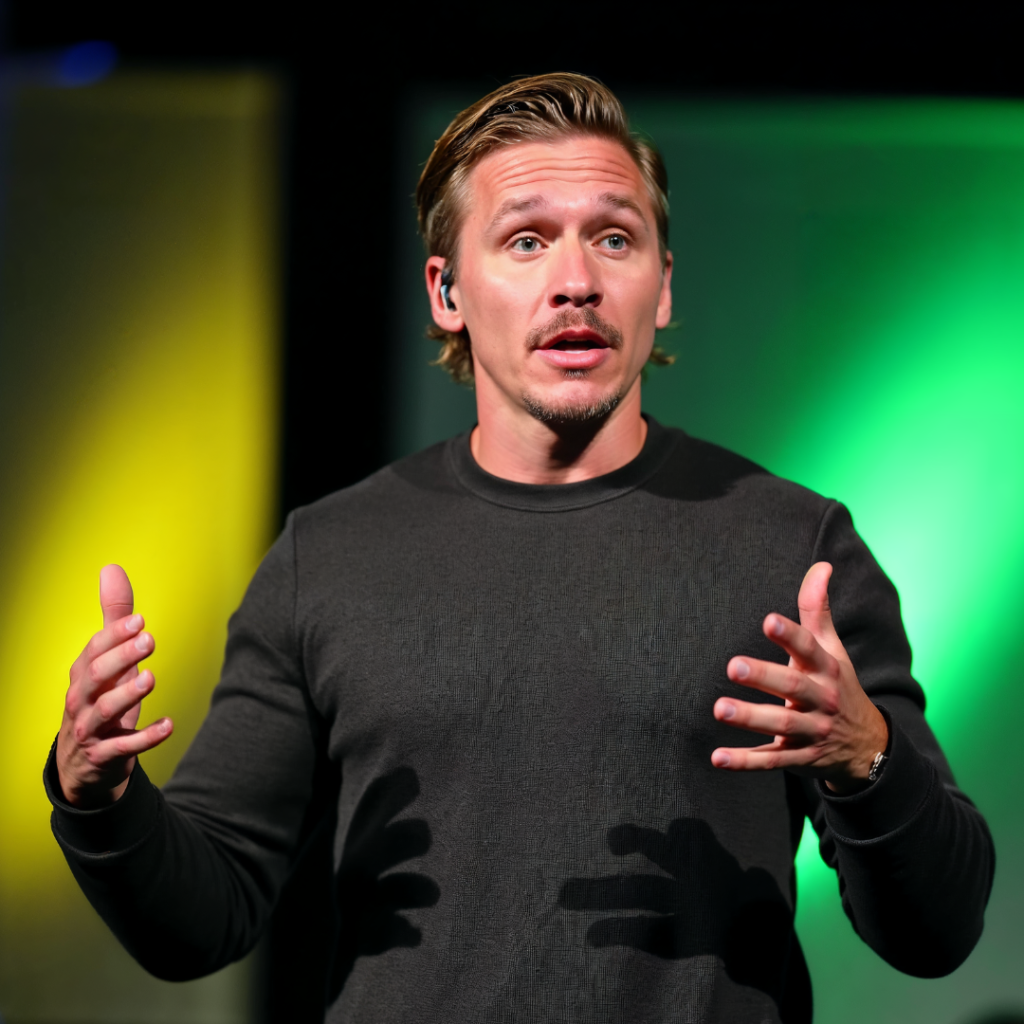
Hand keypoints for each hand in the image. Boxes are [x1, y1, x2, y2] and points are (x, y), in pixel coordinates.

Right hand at [56, 565, 172, 807]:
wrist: (82, 764)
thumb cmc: (99, 701)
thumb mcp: (107, 660)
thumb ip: (113, 618)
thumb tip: (112, 569)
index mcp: (83, 673)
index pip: (94, 650)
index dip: (115, 636)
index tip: (141, 621)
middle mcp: (81, 699)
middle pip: (95, 676)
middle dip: (120, 657)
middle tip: (149, 640)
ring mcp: (90, 729)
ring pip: (103, 711)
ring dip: (127, 695)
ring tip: (151, 678)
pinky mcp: (105, 755)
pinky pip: (123, 747)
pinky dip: (145, 737)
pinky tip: (168, 725)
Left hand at [711, 562, 888, 793]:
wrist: (867, 746)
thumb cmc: (836, 685)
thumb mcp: (832, 649)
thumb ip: (817, 609)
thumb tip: (822, 565)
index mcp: (826, 669)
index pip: (810, 649)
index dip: (790, 636)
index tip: (768, 621)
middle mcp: (820, 701)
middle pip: (792, 688)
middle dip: (764, 677)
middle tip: (732, 665)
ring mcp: (809, 732)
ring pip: (780, 726)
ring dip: (750, 718)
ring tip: (719, 708)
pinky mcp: (796, 759)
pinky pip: (769, 761)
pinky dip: (744, 761)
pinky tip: (717, 757)